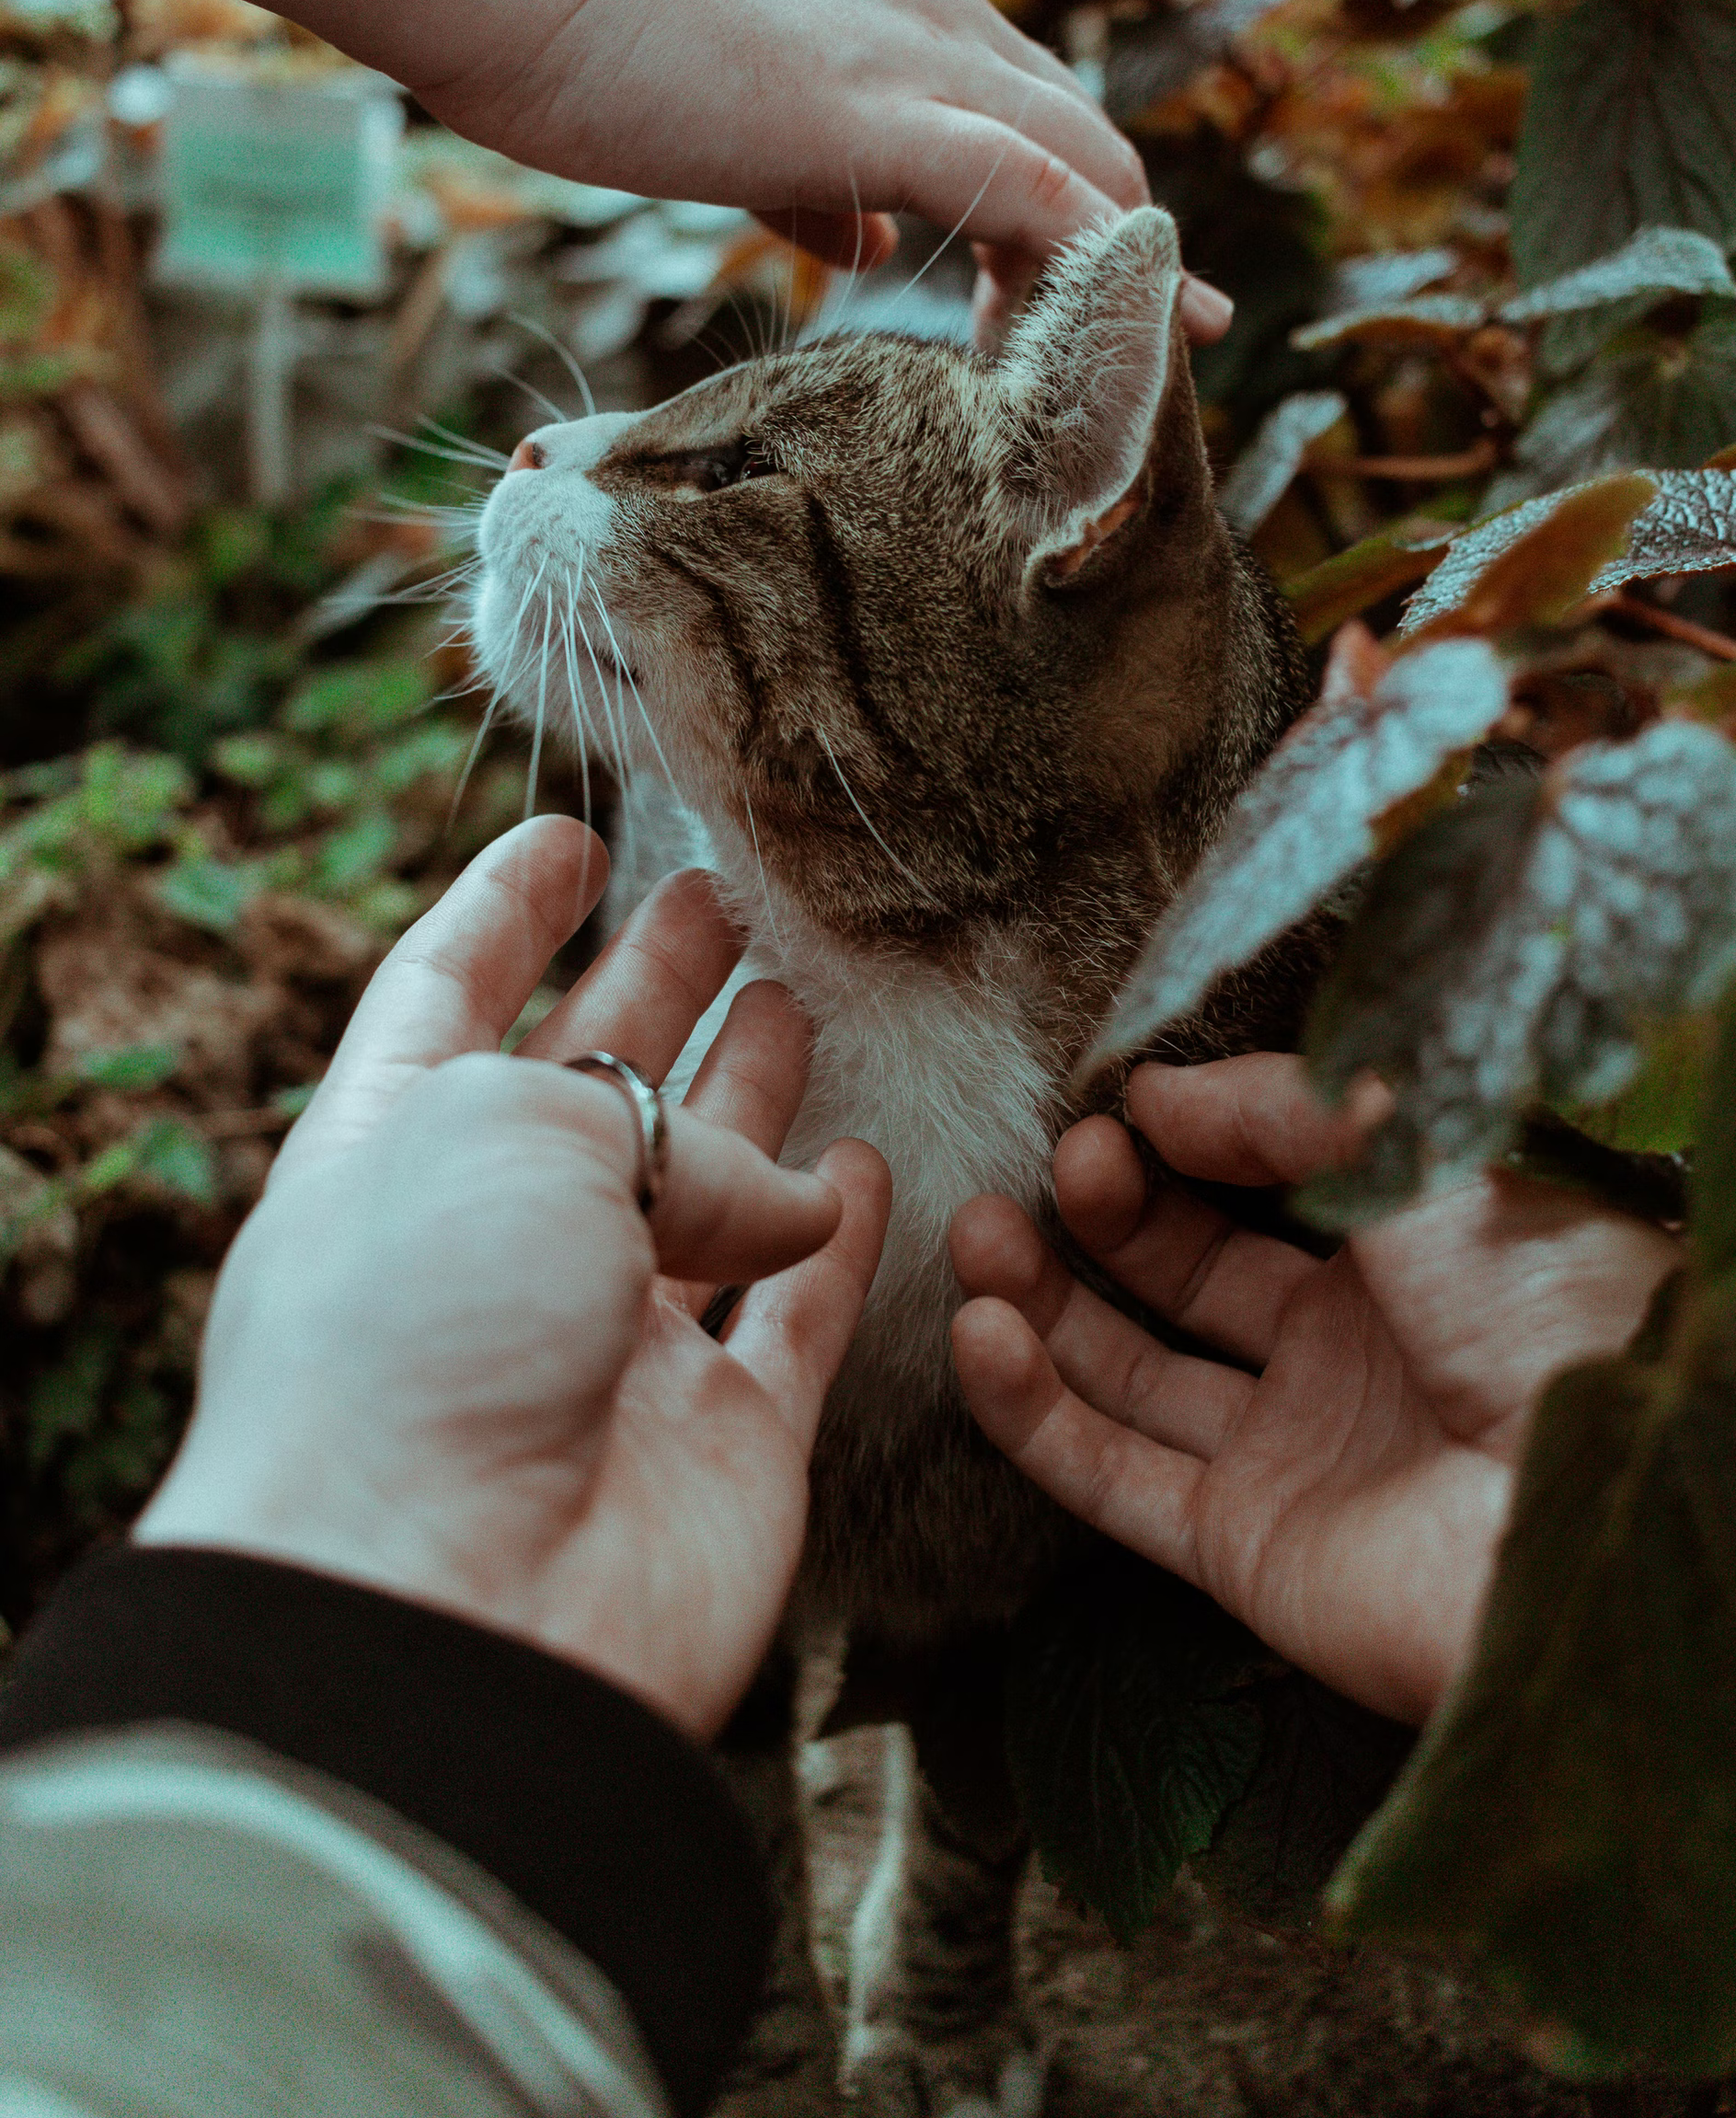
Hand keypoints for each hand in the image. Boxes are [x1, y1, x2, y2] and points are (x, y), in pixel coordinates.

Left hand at [138, 816, 889, 1737]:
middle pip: (595, 1089)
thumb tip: (787, 1189)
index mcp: (396, 1154)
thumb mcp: (510, 1137)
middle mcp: (502, 1248)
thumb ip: (662, 1123)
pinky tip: (871, 1165)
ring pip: (706, 1197)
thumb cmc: (426, 1338)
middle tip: (726, 898)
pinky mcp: (722, 1445)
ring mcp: (615, 1351)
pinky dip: (839, 1243)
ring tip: (801, 996)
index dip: (506, 908)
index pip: (448, 996)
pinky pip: (793, 1318)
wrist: (448, 1614)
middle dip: (652, 989)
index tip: (572, 834)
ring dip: (752, 1098)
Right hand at [414, 0, 1232, 345]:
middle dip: (1120, 265)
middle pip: (1092, 150)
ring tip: (1109, 389)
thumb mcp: (721, 113)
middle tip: (1115, 372)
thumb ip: (809, 180)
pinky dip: (1083, 273)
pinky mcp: (876, 114)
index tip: (1075, 321)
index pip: (1037, 123)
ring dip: (1112, 284)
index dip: (1073, 228)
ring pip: (1089, 171)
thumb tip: (866, 247)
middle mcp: (938, 20)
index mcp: (902, 14)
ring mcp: (917, 59)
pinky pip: (1037, 194)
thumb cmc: (577, 27)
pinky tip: (1088, 347)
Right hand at [949, 1055, 1678, 1723]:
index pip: (1262, 1188)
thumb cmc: (1545, 1315)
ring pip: (1129, 1373)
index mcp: (1408, 1255)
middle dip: (1104, 1212)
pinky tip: (981, 1332)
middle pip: (1184, 1275)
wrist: (1583, 1512)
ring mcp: (1290, 1453)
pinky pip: (1110, 1476)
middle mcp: (1344, 1354)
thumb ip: (1279, 1107)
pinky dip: (1031, 1411)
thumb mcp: (1416, 1149)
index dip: (1187, 1144)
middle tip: (1057, 1163)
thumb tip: (1151, 1093)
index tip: (1122, 1107)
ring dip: (1043, 1301)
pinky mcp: (1242, 1548)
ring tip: (976, 1232)